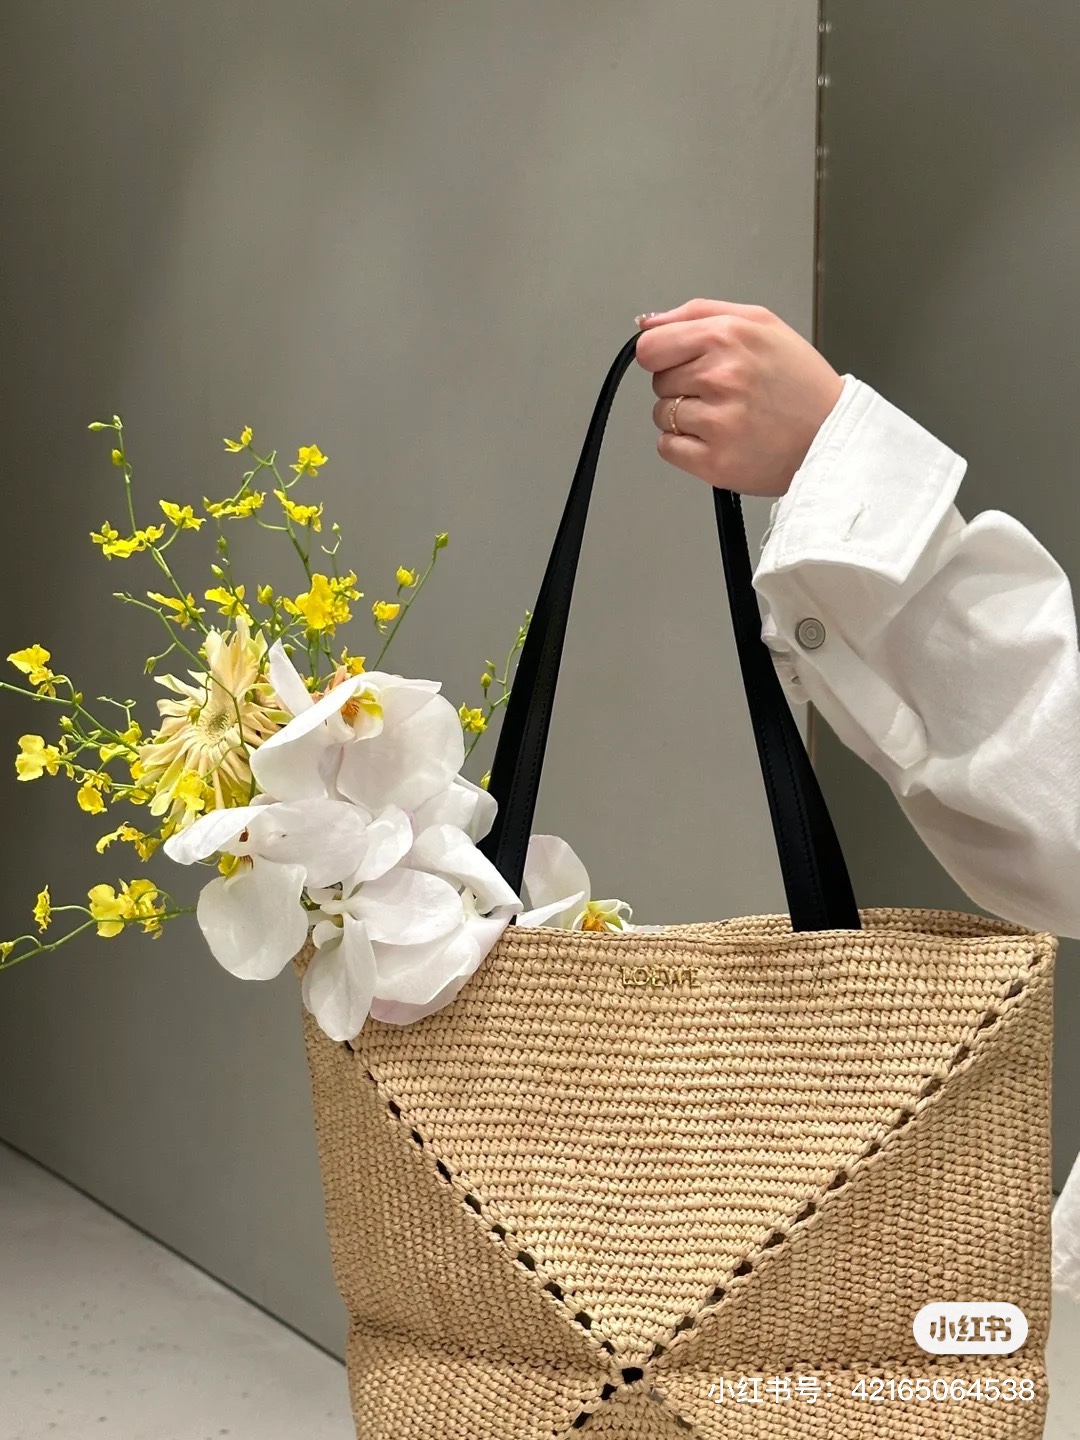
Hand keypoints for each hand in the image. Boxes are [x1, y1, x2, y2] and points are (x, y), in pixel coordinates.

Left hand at [633, 299, 843, 497]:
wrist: (833, 434)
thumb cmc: (799, 381)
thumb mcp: (760, 323)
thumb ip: (698, 314)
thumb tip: (648, 323)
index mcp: (728, 337)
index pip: (650, 347)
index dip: (663, 356)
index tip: (683, 364)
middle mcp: (721, 376)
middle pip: (658, 381)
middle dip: (683, 385)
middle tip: (724, 392)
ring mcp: (718, 421)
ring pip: (662, 415)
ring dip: (685, 418)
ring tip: (726, 416)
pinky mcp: (715, 461)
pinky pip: (668, 448)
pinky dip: (685, 447)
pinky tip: (717, 439)